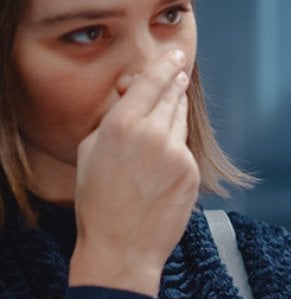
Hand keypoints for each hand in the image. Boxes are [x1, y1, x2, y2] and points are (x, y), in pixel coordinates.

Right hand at [68, 50, 197, 296]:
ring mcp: (177, 154)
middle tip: (178, 71)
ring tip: (169, 109)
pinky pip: (185, 148)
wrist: (122, 246)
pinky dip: (176, 146)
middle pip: (171, 97)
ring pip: (180, 121)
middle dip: (174, 84)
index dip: (165, 64)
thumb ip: (112, 119)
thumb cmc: (97, 199)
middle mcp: (153, 135)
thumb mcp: (91, 151)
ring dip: (175, 112)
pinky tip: (164, 156)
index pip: (150, 83)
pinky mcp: (192, 172)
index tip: (176, 52)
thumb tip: (130, 96)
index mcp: (122, 125)